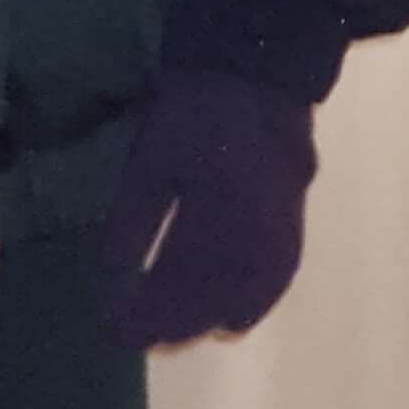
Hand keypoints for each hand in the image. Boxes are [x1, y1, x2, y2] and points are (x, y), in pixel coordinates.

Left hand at [106, 69, 315, 347]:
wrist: (258, 68)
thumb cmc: (195, 108)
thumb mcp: (151, 158)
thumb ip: (135, 216)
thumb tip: (115, 269)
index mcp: (211, 217)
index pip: (176, 283)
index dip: (146, 312)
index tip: (118, 329)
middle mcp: (252, 234)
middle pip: (213, 297)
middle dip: (177, 323)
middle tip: (144, 339)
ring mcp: (280, 229)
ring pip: (248, 294)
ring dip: (213, 317)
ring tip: (182, 334)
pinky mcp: (294, 220)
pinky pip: (277, 277)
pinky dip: (254, 301)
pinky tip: (234, 313)